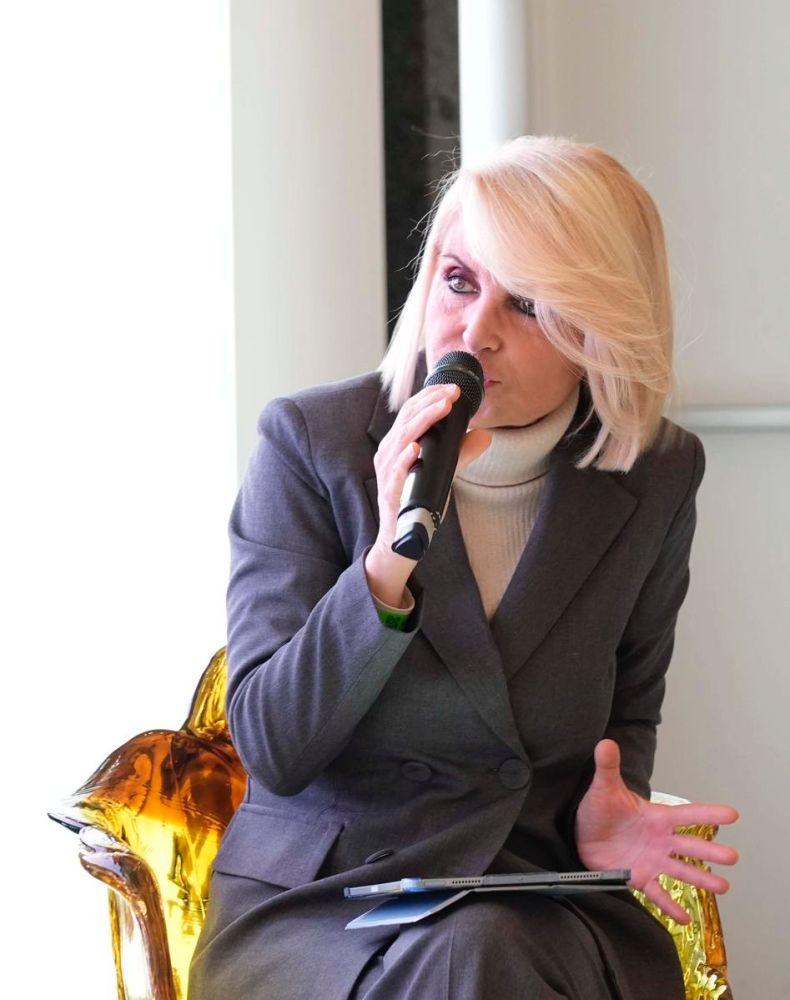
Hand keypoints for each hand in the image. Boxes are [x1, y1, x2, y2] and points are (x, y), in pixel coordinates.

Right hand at [365, 382, 490, 605]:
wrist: (402, 539)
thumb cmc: (417, 501)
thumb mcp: (442, 471)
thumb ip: (460, 452)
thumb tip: (484, 435)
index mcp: (397, 444)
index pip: (411, 411)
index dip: (430, 396)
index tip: (453, 388)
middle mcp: (388, 453)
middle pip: (407, 419)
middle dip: (430, 403)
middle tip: (452, 392)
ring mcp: (387, 472)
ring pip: (401, 439)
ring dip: (422, 421)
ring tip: (441, 407)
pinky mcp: (389, 492)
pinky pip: (396, 472)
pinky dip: (404, 458)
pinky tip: (414, 447)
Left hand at [575, 739, 738, 923]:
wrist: (580, 834)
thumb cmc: (598, 809)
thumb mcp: (603, 788)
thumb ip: (608, 767)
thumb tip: (605, 742)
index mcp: (656, 817)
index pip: (686, 814)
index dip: (708, 812)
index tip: (732, 814)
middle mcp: (659, 840)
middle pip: (690, 845)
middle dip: (711, 851)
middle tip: (732, 857)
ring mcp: (652, 860)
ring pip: (680, 871)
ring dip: (701, 879)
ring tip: (723, 887)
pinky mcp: (638, 877)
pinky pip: (657, 893)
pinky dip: (671, 906)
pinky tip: (686, 918)